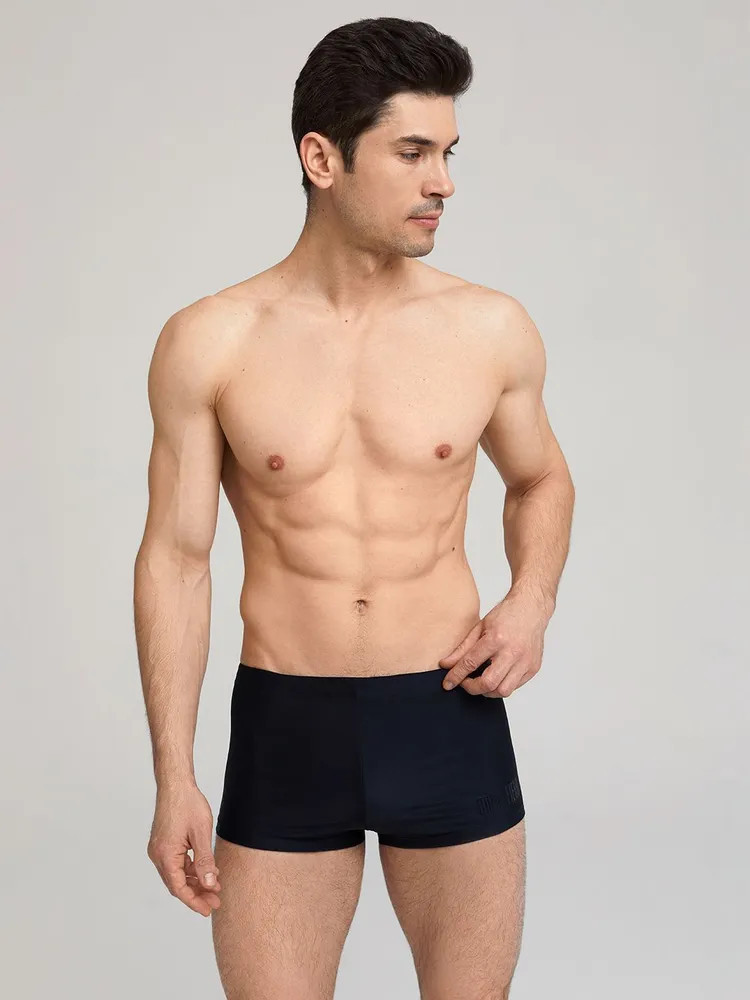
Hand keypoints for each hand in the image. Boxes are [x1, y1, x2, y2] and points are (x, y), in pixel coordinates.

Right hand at [147, 782, 221, 916]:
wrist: (176, 784)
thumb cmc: (188, 804)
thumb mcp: (201, 834)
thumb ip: (205, 861)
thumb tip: (208, 884)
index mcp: (165, 855)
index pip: (179, 887)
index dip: (194, 901)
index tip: (208, 909)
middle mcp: (158, 855)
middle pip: (177, 883)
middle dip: (196, 893)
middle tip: (215, 901)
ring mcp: (159, 849)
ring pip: (177, 874)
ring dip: (195, 881)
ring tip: (214, 887)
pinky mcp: (164, 844)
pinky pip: (177, 863)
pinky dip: (191, 869)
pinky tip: (206, 871)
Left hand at [438, 592, 549, 696]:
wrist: (531, 608)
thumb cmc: (506, 615)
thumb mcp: (480, 627)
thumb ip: (462, 649)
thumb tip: (446, 665)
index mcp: (496, 639)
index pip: (471, 664)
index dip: (456, 676)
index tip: (448, 684)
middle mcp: (512, 652)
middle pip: (489, 684)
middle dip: (472, 688)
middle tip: (465, 683)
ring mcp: (525, 662)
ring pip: (503, 691)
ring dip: (488, 691)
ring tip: (481, 682)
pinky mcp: (533, 668)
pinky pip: (515, 687)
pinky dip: (503, 686)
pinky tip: (497, 676)